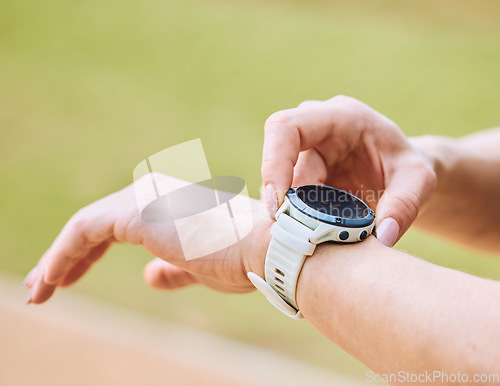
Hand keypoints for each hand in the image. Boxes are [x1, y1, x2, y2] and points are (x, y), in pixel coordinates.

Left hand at [23, 174, 271, 303]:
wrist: (271, 248)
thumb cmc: (246, 259)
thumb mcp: (201, 268)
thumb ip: (174, 269)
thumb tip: (150, 277)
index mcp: (174, 203)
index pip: (121, 224)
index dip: (91, 252)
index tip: (70, 276)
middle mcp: (157, 193)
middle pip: (100, 223)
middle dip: (70, 255)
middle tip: (46, 284)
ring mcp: (148, 199)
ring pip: (87, 227)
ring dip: (59, 259)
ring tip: (38, 290)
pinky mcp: (140, 213)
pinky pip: (85, 232)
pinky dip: (62, 256)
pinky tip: (47, 281)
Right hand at [261, 95, 436, 246]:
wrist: (401, 174)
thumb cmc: (407, 168)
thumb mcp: (420, 181)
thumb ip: (406, 204)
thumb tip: (384, 236)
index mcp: (340, 117)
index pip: (287, 128)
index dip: (273, 162)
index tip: (278, 203)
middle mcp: (314, 131)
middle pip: (277, 160)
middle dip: (282, 199)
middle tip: (295, 232)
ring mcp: (305, 154)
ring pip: (280, 184)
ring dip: (291, 213)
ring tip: (312, 238)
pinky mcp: (301, 176)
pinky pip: (286, 198)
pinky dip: (294, 219)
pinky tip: (309, 235)